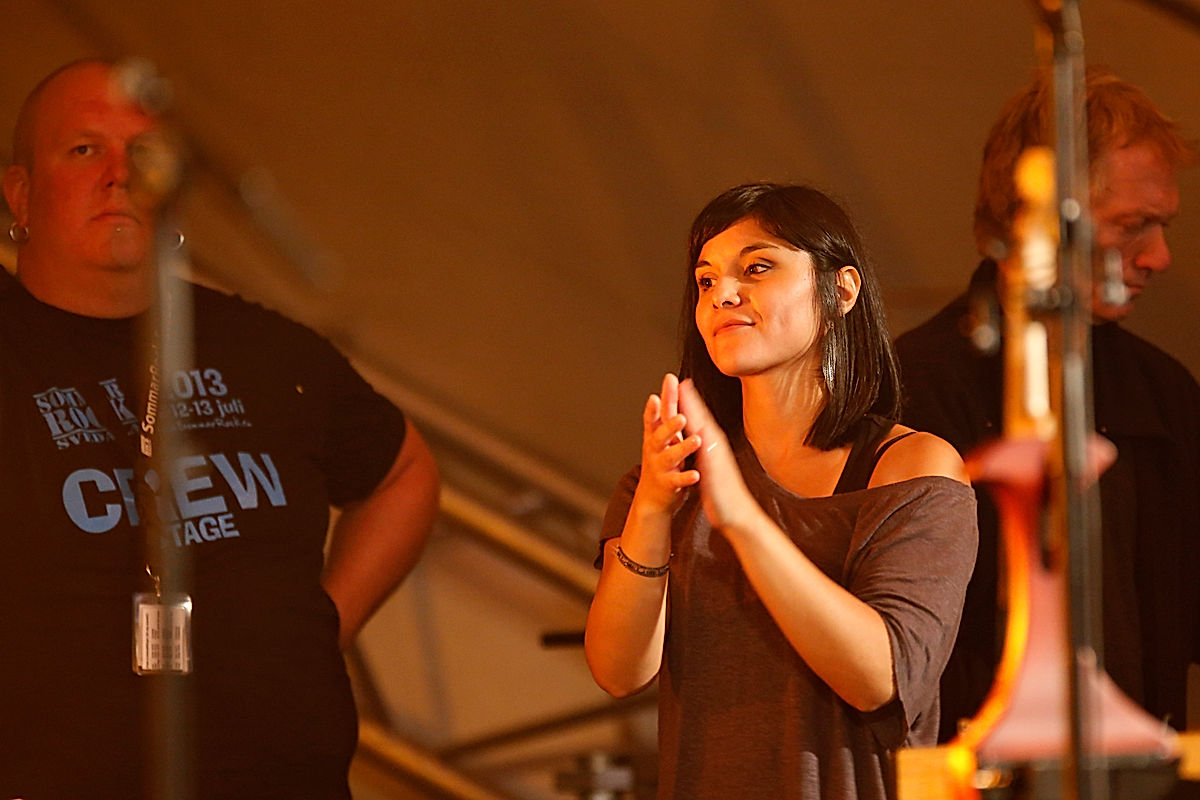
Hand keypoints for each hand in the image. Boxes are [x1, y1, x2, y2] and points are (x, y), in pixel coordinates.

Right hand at [632, 373, 700, 514]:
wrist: (652, 496)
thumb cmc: (660, 459)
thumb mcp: (662, 433)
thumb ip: (667, 409)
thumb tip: (671, 380)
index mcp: (655, 436)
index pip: (655, 417)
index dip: (657, 404)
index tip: (663, 390)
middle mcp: (655, 449)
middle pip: (660, 435)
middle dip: (670, 426)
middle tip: (681, 417)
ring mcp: (660, 467)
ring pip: (671, 456)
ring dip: (683, 448)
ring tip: (696, 441)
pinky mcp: (668, 484)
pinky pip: (678, 481)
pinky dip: (686, 477)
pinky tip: (695, 474)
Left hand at [678, 378, 759, 533]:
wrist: (736, 512)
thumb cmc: (723, 489)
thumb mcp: (710, 463)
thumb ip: (705, 449)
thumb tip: (700, 438)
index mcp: (710, 444)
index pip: (696, 419)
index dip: (687, 402)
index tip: (678, 385)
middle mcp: (714, 445)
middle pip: (700, 418)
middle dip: (689, 399)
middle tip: (679, 380)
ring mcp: (717, 455)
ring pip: (704, 429)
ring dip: (695, 411)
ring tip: (685, 395)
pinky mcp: (717, 469)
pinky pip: (708, 450)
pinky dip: (702, 438)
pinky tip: (697, 427)